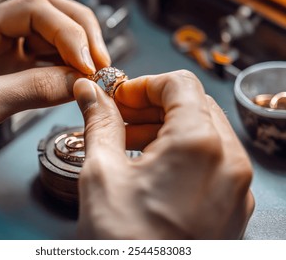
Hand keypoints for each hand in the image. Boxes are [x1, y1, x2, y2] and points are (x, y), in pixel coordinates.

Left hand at [0, 0, 109, 74]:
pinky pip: (49, 57)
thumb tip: (76, 83)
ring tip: (93, 74)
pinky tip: (77, 78)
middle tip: (101, 64)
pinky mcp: (15, 66)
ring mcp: (7, 46)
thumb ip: (30, 90)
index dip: (68, 33)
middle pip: (51, 13)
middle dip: (82, 36)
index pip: (35, 9)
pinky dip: (69, 66)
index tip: (87, 64)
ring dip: (79, 52)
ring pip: (54, 35)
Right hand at [74, 70, 253, 238]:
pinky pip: (211, 160)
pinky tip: (153, 164)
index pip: (179, 84)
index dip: (144, 84)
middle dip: (153, 105)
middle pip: (194, 105)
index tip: (120, 96)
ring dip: (166, 127)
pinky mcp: (231, 205)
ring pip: (204, 132)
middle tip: (121, 116)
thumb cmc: (125, 245)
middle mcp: (229, 164)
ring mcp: (235, 187)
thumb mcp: (101, 174)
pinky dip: (182, 151)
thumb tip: (91, 94)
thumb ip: (99, 122)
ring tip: (131, 140)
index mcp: (200, 146)